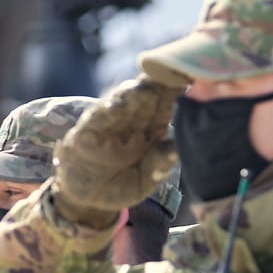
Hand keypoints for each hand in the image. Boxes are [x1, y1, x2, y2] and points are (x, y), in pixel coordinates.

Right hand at [53, 77, 178, 224]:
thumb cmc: (120, 187)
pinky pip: (97, 119)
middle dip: (157, 85)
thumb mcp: (143, 181)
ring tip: (145, 88)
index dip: (173, 92)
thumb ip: (159, 165)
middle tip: (170, 73)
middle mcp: (131, 122)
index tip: (187, 80)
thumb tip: (177, 149)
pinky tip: (115, 105)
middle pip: (145, 99)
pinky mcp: (85, 132)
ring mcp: (108, 124)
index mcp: (150, 130)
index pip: (163, 106)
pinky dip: (105, 112)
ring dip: (133, 95)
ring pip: (123, 104)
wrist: (86, 199)